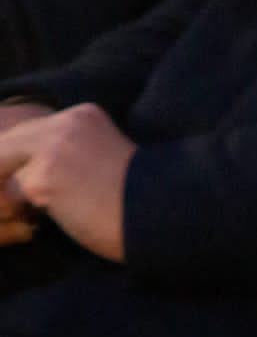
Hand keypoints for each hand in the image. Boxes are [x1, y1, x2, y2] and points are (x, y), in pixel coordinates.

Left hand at [0, 103, 134, 259]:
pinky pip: (10, 198)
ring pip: (5, 174)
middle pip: (5, 146)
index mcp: (83, 115)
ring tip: (38, 214)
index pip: (26, 134)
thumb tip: (20, 176)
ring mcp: (54, 148)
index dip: (18, 162)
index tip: (24, 186)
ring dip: (15, 197)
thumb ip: (64, 153)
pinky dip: (21, 214)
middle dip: (7, 177)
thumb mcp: (98, 160)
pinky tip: (44, 222)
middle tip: (23, 203)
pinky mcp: (45, 179)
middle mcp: (66, 123)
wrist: (161, 212)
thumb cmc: (134, 197)